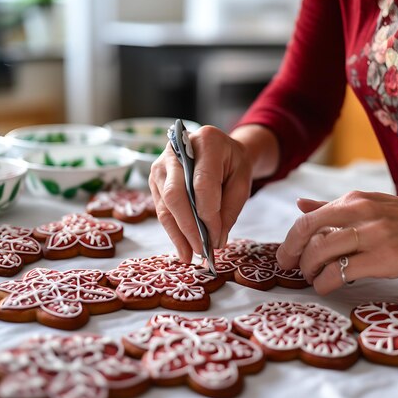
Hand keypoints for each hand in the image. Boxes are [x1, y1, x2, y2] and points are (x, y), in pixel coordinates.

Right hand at [149, 125, 252, 261]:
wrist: (221, 148)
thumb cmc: (233, 162)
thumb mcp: (243, 180)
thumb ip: (231, 208)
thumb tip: (216, 239)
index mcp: (206, 141)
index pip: (202, 184)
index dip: (208, 215)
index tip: (216, 238)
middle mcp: (177, 149)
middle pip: (176, 194)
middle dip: (188, 228)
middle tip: (201, 251)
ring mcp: (162, 164)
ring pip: (165, 205)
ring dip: (178, 234)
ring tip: (190, 256)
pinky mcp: (155, 179)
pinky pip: (162, 209)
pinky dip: (173, 230)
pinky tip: (182, 247)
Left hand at [276, 191, 397, 294]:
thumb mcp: (374, 205)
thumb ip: (335, 207)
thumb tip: (300, 204)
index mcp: (356, 198)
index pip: (308, 217)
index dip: (291, 239)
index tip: (287, 255)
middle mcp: (361, 211)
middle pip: (307, 232)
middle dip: (292, 254)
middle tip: (293, 269)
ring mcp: (373, 234)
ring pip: (320, 252)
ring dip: (309, 270)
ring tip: (314, 278)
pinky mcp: (385, 258)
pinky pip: (340, 273)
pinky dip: (326, 283)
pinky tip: (328, 286)